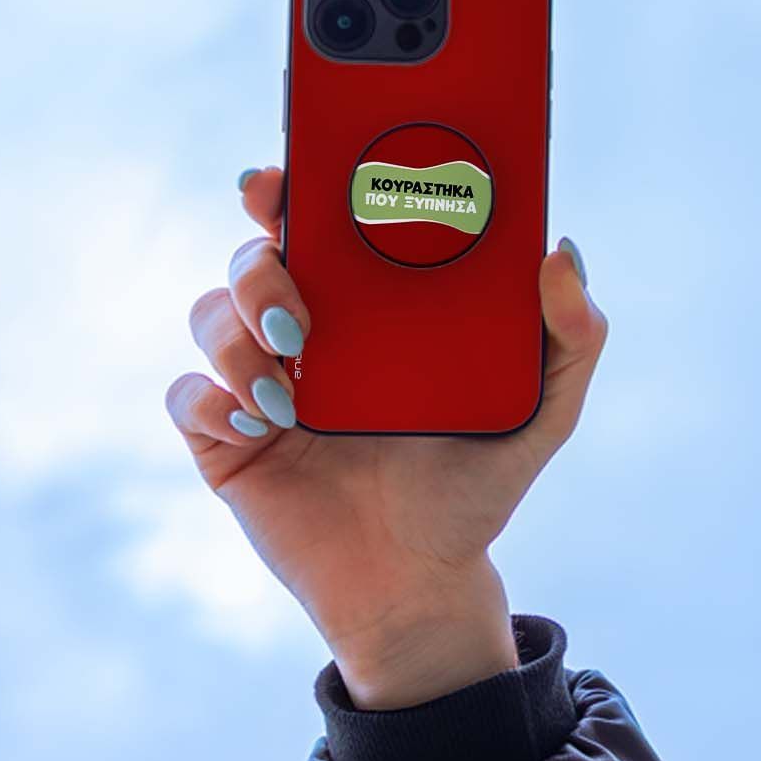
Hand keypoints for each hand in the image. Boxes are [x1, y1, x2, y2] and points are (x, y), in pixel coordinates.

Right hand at [165, 169, 607, 706]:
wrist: (422, 584)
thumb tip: (562, 249)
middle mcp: (313, 328)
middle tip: (298, 301)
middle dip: (259, 256)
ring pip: (210, 313)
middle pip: (256, 252)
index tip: (289, 176)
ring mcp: (262, 380)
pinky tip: (263, 426)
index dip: (296, 185)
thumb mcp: (544, 412)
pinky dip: (211, 399)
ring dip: (238, 337)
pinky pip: (186, 395)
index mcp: (377, 304)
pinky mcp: (225, 439)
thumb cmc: (477, 487)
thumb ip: (574, 336)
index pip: (326, 220)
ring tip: (289, 395)